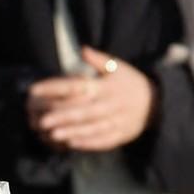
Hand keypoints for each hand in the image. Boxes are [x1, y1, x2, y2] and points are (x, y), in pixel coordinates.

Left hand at [25, 49, 156, 152]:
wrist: (157, 103)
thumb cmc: (131, 82)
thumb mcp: (118, 66)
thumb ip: (99, 59)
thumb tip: (82, 49)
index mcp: (106, 86)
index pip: (76, 86)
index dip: (55, 88)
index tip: (36, 90)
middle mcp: (110, 104)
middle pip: (83, 111)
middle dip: (62, 116)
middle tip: (43, 121)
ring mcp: (116, 122)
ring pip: (91, 128)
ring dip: (72, 132)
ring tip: (54, 135)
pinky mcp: (120, 135)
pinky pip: (102, 140)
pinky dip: (88, 143)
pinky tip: (72, 144)